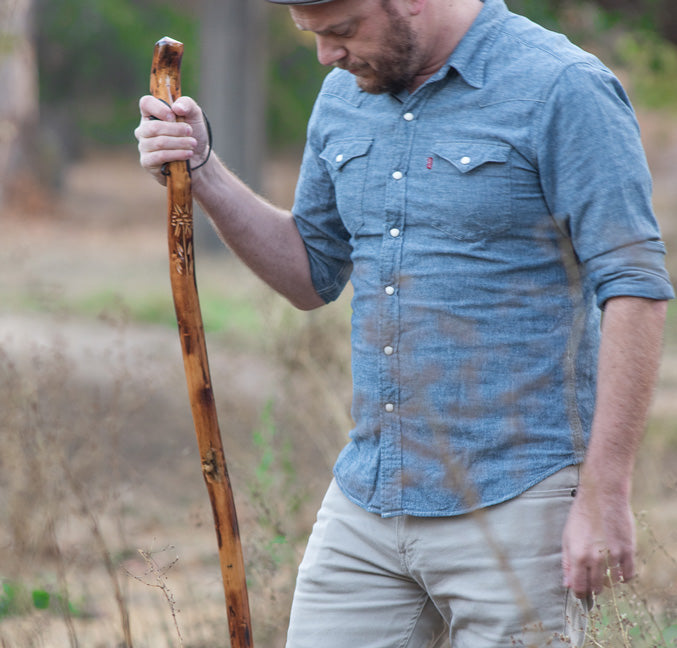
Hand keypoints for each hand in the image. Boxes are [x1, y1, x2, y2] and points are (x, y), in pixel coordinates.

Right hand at [134, 95, 208, 184]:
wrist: (199, 157)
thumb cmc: (193, 134)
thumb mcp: (194, 115)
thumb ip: (187, 104)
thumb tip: (176, 107)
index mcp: (151, 114)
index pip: (146, 103)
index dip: (159, 108)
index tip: (174, 115)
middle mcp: (144, 129)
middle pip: (153, 127)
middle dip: (176, 130)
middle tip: (190, 132)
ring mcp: (144, 146)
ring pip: (159, 142)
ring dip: (180, 143)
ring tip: (192, 144)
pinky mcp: (147, 162)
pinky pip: (160, 156)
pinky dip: (177, 154)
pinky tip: (188, 154)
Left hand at [561, 483, 635, 599]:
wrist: (602, 497)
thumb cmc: (581, 515)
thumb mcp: (567, 538)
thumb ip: (567, 563)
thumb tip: (568, 584)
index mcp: (577, 556)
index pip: (579, 587)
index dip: (579, 594)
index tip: (580, 594)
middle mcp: (596, 559)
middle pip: (596, 587)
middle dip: (592, 587)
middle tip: (591, 579)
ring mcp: (613, 556)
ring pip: (612, 583)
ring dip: (607, 580)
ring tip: (603, 569)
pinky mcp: (628, 551)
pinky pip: (629, 575)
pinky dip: (624, 577)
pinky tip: (618, 570)